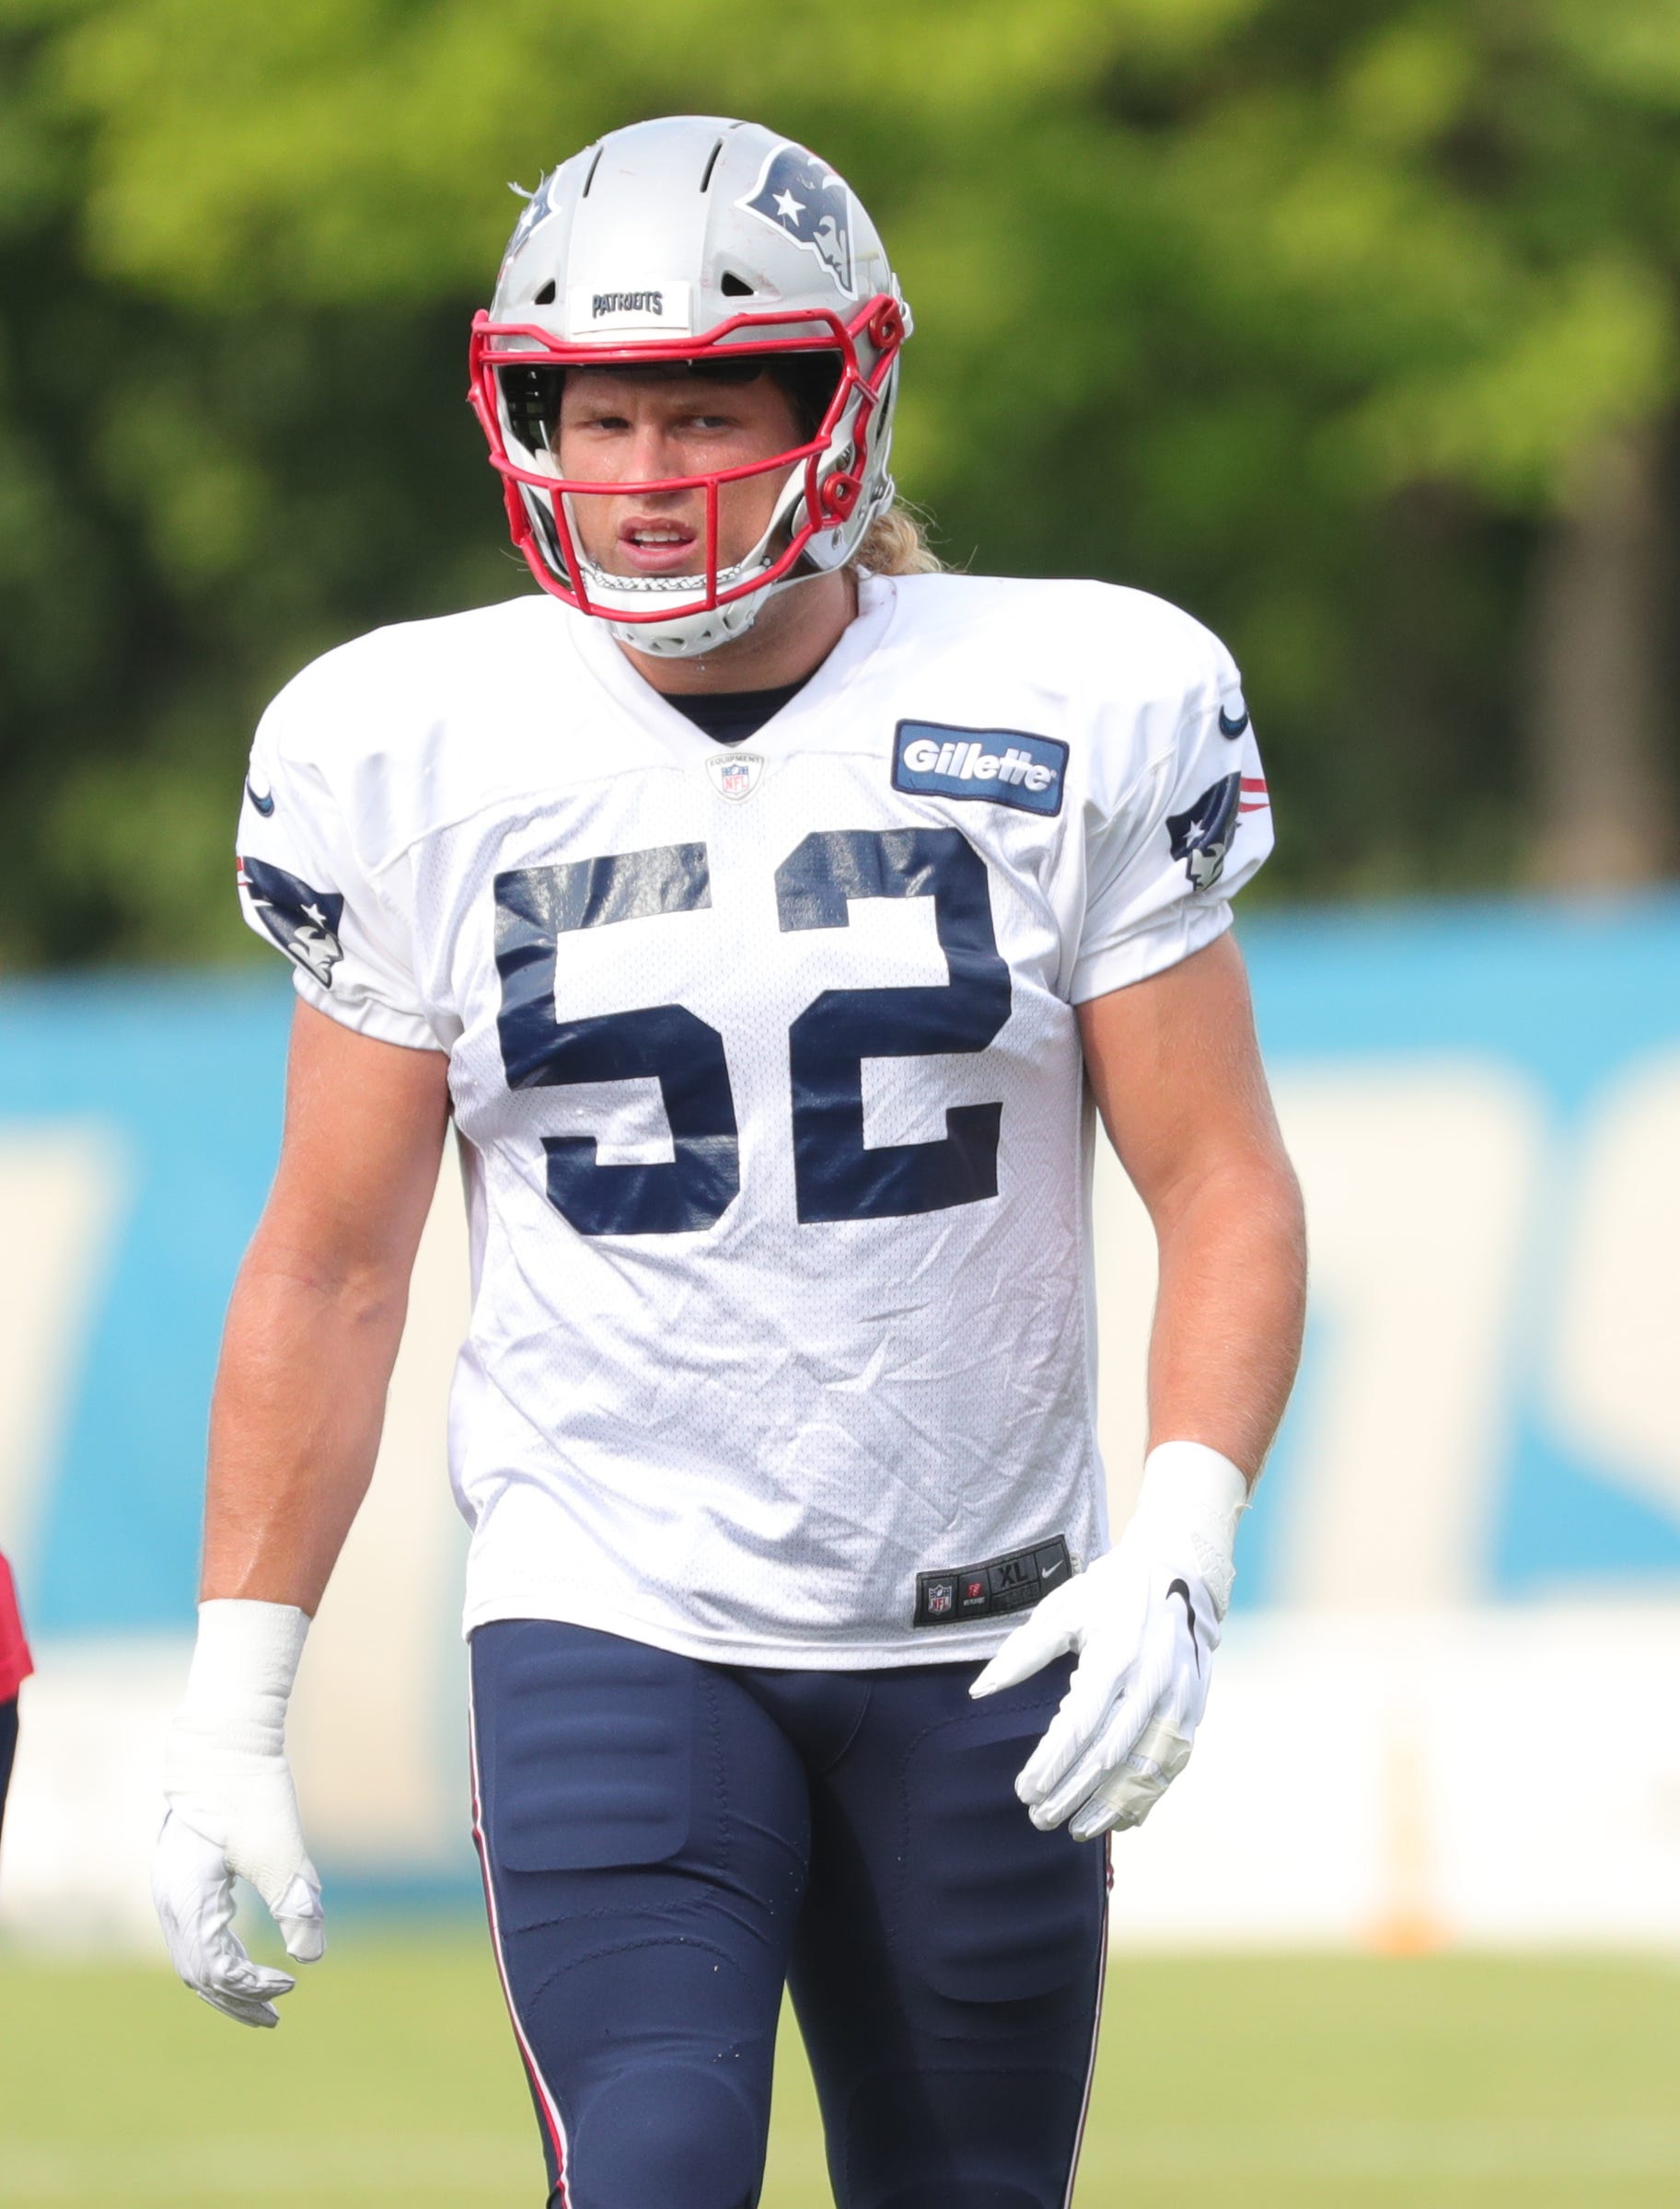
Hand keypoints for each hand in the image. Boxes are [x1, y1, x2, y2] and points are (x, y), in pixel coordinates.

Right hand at [153, 1601, 323, 2027]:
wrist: (222, 1742)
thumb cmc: (249, 1792)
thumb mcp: (279, 1847)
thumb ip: (294, 1901)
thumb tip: (311, 1957)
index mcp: (188, 1900)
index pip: (215, 1969)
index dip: (253, 1986)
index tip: (292, 1984)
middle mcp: (170, 1903)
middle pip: (198, 1975)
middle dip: (237, 2000)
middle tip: (276, 2020)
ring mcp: (171, 1892)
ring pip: (193, 1958)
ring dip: (227, 1985)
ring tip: (262, 2002)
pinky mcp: (182, 1879)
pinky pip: (195, 1937)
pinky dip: (219, 1958)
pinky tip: (243, 1961)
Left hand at [971, 1442, 1247, 1841]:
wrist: (1178, 1572)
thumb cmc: (1109, 1592)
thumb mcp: (1061, 1610)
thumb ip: (1020, 1654)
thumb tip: (979, 1692)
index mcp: (1115, 1657)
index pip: (1077, 1726)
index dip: (1051, 1764)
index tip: (1024, 1790)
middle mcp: (1151, 1684)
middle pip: (1107, 1756)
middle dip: (1071, 1793)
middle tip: (1039, 1818)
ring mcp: (1178, 1700)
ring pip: (1143, 1769)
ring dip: (1110, 1805)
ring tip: (1077, 1829)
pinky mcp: (1194, 1709)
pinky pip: (1171, 1764)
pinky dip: (1148, 1795)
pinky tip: (1125, 1817)